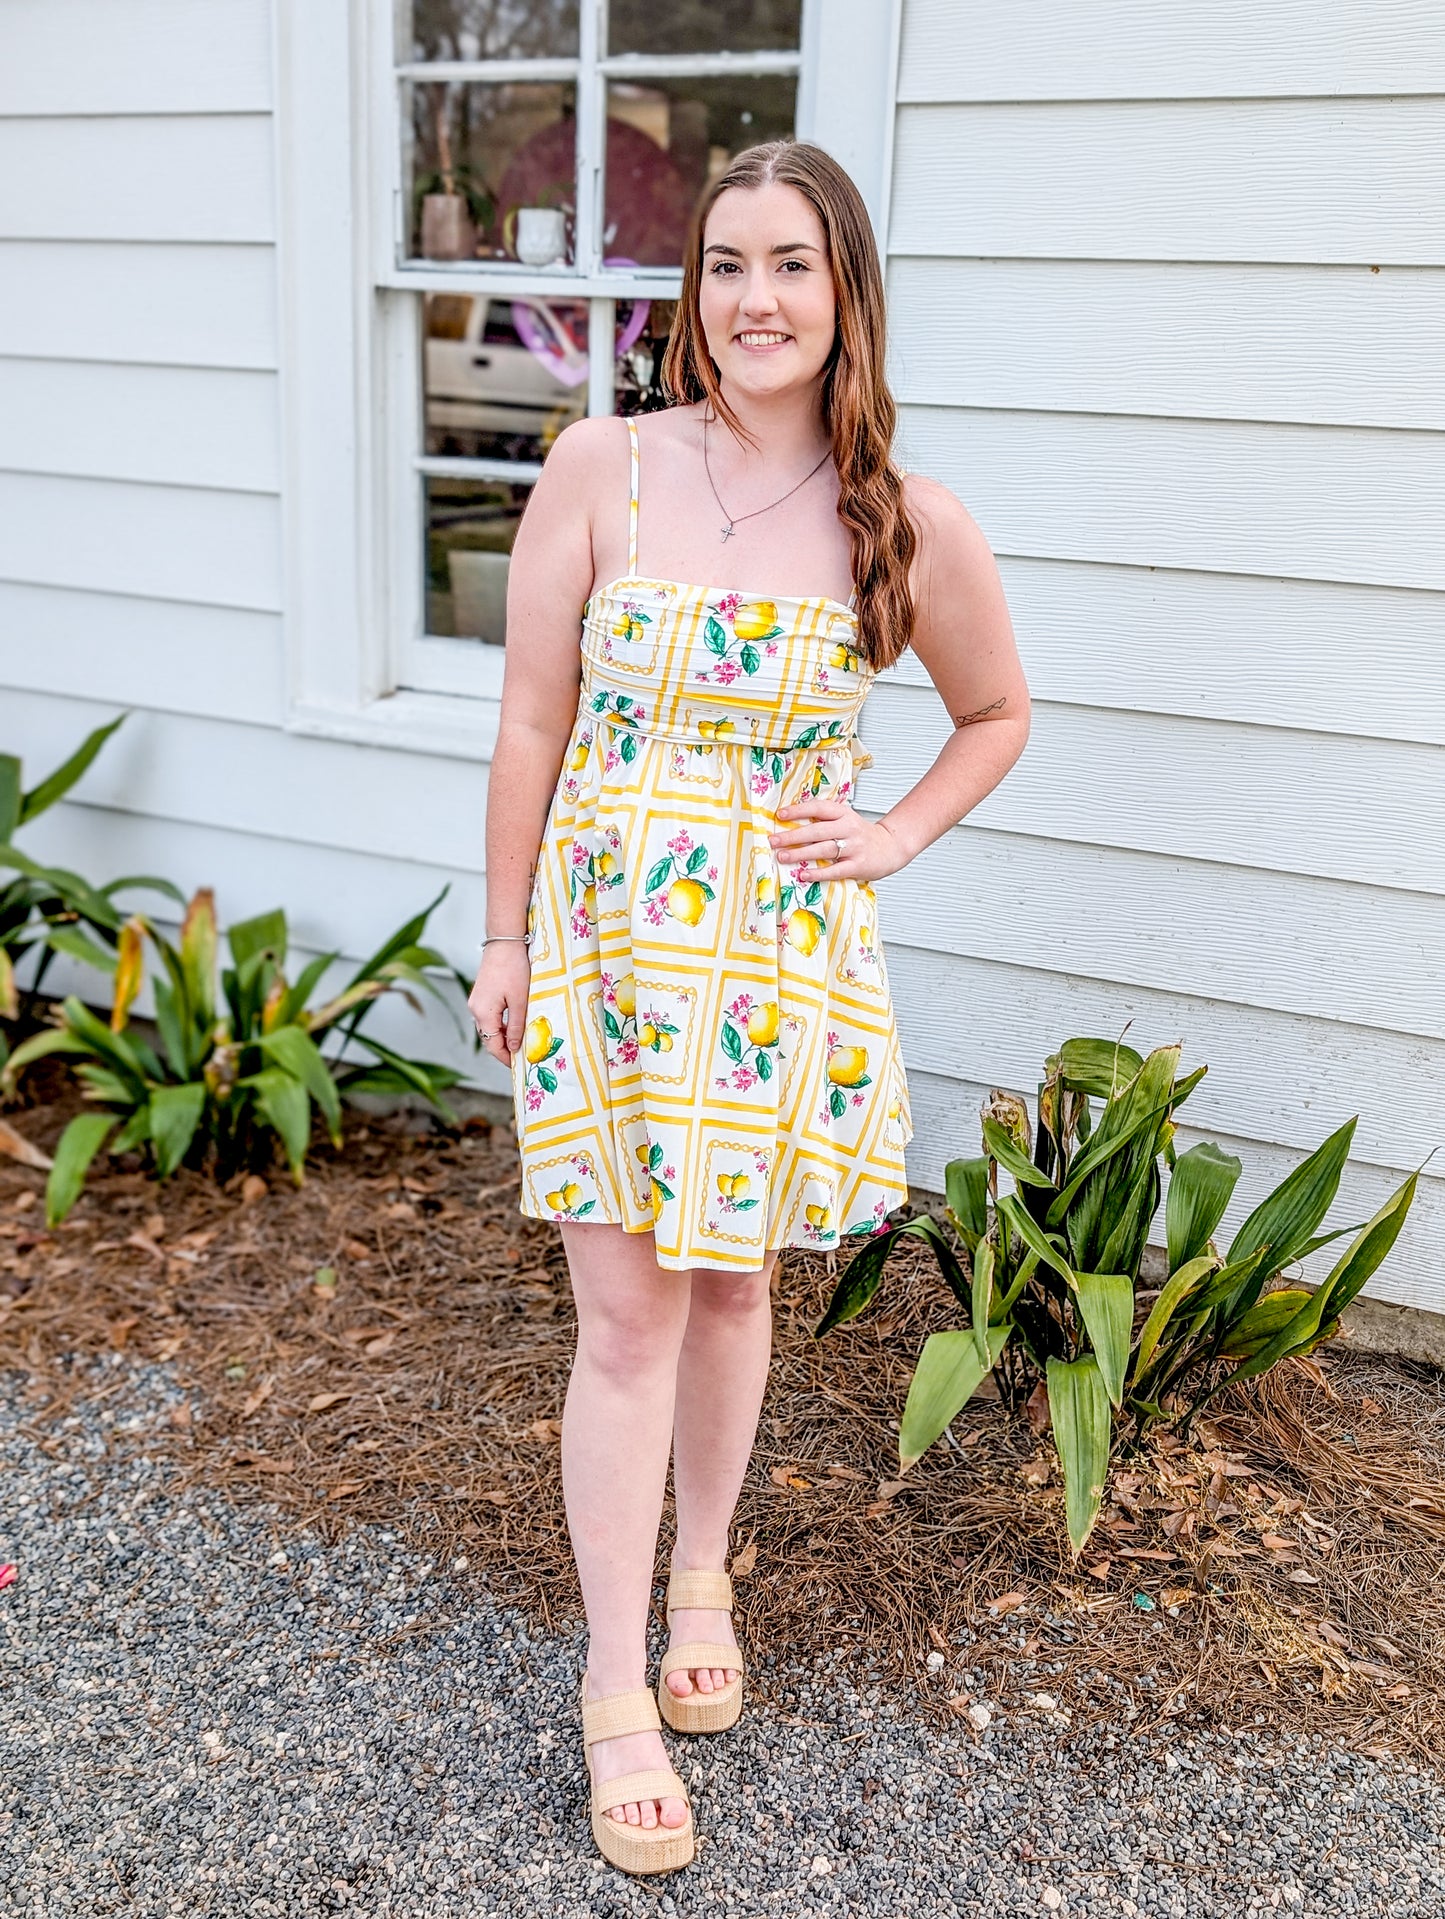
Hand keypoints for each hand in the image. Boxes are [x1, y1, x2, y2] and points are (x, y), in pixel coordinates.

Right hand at [468, 943, 530, 1067]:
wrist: (505, 942)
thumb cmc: (513, 968)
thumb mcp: (520, 1001)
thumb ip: (517, 1026)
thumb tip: (515, 1047)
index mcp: (483, 1014)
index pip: (493, 1046)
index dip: (506, 1058)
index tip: (519, 1066)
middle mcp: (475, 1010)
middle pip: (489, 1038)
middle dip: (504, 1049)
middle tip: (523, 1056)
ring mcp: (476, 1002)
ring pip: (489, 1028)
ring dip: (503, 1037)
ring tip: (521, 1042)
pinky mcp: (481, 995)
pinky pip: (489, 1017)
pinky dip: (500, 1025)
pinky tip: (514, 1025)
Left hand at [768, 797, 905, 884]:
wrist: (890, 847)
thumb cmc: (860, 834)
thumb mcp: (845, 819)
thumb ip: (823, 818)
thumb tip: (791, 820)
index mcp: (843, 813)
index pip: (818, 808)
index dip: (799, 811)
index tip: (780, 815)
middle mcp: (849, 828)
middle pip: (817, 831)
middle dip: (793, 836)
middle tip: (774, 841)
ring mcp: (854, 847)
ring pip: (823, 850)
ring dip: (800, 854)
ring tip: (782, 857)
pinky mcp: (858, 865)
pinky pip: (835, 870)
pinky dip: (818, 873)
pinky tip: (804, 875)